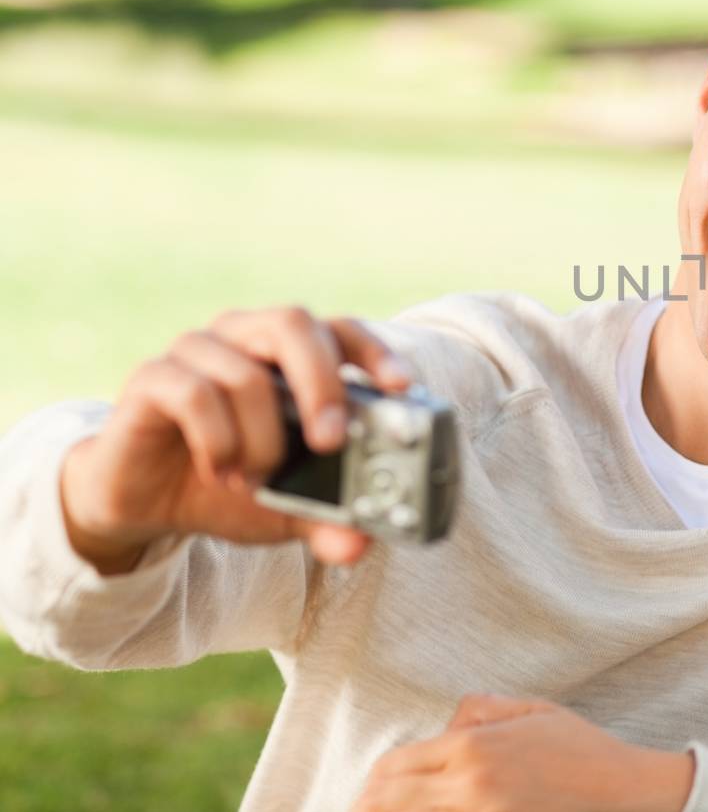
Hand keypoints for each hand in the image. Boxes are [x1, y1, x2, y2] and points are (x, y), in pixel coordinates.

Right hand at [59, 305, 412, 573]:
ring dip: (261, 438)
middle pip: (294, 323)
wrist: (145, 502)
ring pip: (246, 374)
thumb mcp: (286, 511)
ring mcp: (197, 351)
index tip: (402, 387)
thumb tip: (360, 544)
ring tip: (256, 479)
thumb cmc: (228, 486)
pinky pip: (194, 394)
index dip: (375, 352)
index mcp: (290, 355)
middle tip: (332, 441)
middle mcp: (246, 337)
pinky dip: (217, 441)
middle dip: (323, 384)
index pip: (341, 330)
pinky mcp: (153, 377)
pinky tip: (219, 472)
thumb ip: (327, 521)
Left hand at [352, 694, 694, 811]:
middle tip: (364, 809)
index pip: (394, 767)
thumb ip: (480, 709)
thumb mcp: (530, 709)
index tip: (369, 792)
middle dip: (371, 807)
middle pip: (392, 801)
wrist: (621, 787)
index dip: (373, 783)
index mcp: (472, 746)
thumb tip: (445, 724)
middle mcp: (469, 784)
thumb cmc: (579, 746)